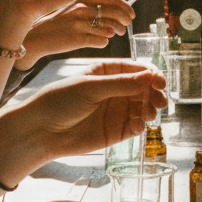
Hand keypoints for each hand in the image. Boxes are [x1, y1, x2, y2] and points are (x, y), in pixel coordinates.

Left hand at [15, 60, 167, 158]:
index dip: (150, 74)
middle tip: (160, 100)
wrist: (41, 132)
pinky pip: (136, 126)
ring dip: (151, 109)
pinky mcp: (116, 131)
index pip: (136, 69)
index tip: (159, 81)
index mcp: (107, 72)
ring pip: (144, 107)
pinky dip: (142, 125)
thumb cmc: (59, 102)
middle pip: (144, 89)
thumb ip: (121, 84)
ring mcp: (117, 110)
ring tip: (149, 113)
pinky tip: (139, 125)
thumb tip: (150, 77)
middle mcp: (115, 90)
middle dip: (154, 93)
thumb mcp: (90, 87)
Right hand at [20, 0, 135, 65]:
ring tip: (113, 34)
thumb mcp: (73, 9)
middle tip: (126, 27)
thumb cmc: (59, 24)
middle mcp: (81, 9)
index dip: (126, 7)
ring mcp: (79, 24)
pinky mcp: (77, 39)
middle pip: (115, 14)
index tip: (132, 14)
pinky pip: (101, 42)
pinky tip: (97, 42)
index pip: (113, 0)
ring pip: (110, 29)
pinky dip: (103, 42)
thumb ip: (94, 9)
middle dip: (124, 21)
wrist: (36, 37)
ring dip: (114, 32)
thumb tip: (119, 17)